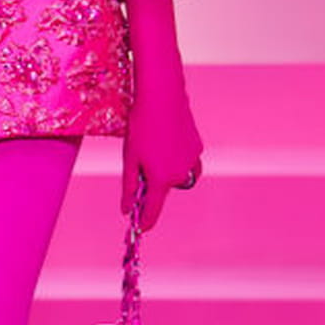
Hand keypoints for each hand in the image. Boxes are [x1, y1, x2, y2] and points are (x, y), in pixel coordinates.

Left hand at [119, 0, 202, 226]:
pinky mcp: (197, 147)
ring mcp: (192, 161)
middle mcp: (181, 174)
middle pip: (164, 190)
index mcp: (162, 179)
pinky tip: (165, 138)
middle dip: (153, 185)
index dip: (145, 222)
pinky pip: (185, 160)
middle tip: (139, 164)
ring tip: (153, 148)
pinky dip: (175, 157)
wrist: (162, 96)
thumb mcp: (130, 158)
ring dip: (166, 171)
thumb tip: (126, 210)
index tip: (139, 229)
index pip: (153, 211)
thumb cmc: (141, 126)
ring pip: (177, 175)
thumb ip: (128, 187)